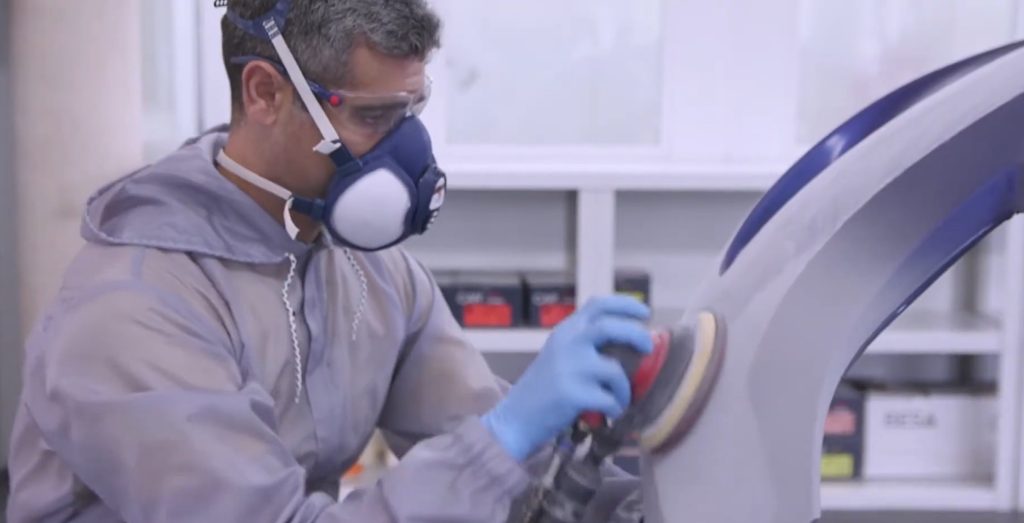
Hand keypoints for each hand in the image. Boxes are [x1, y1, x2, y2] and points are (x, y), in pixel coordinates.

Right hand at [482, 295, 653, 460]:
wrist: (516, 419)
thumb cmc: (544, 389)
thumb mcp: (560, 355)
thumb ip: (586, 343)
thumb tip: (631, 340)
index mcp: (565, 332)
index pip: (598, 305)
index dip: (624, 305)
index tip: (643, 312)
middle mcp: (566, 344)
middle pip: (609, 326)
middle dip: (636, 334)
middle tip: (648, 347)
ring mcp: (569, 368)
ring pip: (614, 371)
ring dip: (624, 389)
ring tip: (619, 399)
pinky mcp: (572, 394)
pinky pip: (609, 399)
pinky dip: (615, 408)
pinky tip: (608, 413)